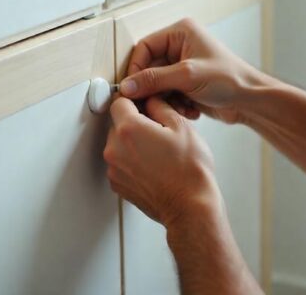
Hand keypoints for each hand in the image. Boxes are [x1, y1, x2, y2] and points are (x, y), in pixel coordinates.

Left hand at [103, 95, 221, 226]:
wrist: (190, 206)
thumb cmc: (190, 170)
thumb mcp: (182, 126)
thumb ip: (159, 106)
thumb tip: (150, 101)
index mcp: (129, 129)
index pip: (119, 101)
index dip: (135, 99)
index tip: (144, 104)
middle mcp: (114, 149)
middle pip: (118, 123)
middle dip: (135, 122)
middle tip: (159, 130)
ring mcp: (114, 169)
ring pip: (119, 144)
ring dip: (133, 143)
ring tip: (159, 152)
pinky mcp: (118, 184)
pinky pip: (121, 163)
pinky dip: (132, 161)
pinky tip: (154, 165)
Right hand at [119, 18, 268, 124]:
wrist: (251, 101)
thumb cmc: (230, 80)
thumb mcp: (187, 76)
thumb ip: (154, 80)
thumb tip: (126, 86)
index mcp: (181, 32)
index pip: (145, 47)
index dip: (136, 68)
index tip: (131, 88)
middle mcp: (180, 46)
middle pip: (149, 67)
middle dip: (154, 88)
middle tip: (153, 103)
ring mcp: (183, 66)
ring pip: (157, 84)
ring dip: (165, 99)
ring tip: (179, 107)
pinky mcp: (186, 83)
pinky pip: (167, 94)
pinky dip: (174, 104)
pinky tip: (190, 110)